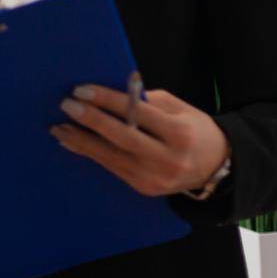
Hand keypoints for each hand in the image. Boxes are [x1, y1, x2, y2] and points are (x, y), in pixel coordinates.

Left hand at [51, 83, 229, 196]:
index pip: (136, 113)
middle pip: (121, 137)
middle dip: (90, 120)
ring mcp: (155, 177)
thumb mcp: (178, 109)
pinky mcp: (143, 188)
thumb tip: (108, 94)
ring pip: (111, 156)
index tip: (81, 90)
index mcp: (179, 133)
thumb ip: (147, 101)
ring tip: (59, 126)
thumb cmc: (193, 129)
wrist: (217, 167)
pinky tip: (73, 142)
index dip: (107, 100)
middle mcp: (168, 158)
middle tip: (66, 105)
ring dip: (81, 141)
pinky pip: (112, 168)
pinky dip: (90, 153)